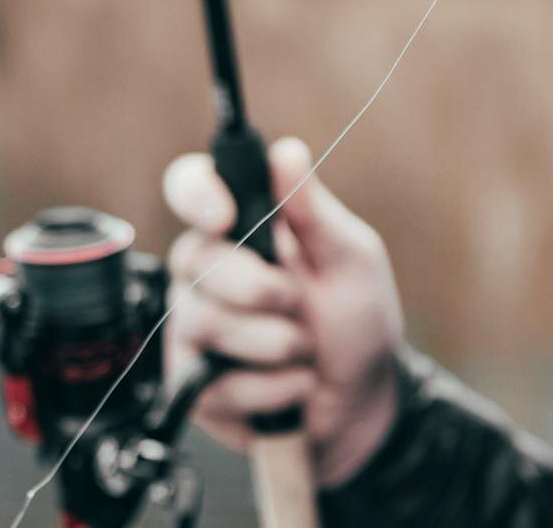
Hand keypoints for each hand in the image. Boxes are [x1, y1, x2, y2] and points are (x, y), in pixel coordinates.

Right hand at [163, 137, 404, 486]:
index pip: (190, 186)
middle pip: (193, 257)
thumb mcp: (351, 259)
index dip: (196, 194)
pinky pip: (212, 381)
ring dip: (275, 342)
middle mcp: (207, 270)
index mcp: (244, 227)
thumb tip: (286, 151)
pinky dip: (270, 387)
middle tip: (299, 302)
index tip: (226, 217)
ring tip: (305, 348)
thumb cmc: (358, 320)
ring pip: (203, 321)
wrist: (361, 401)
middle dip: (259, 287)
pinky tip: (293, 385)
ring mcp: (192, 325)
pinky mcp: (190, 383)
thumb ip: (315, 212)